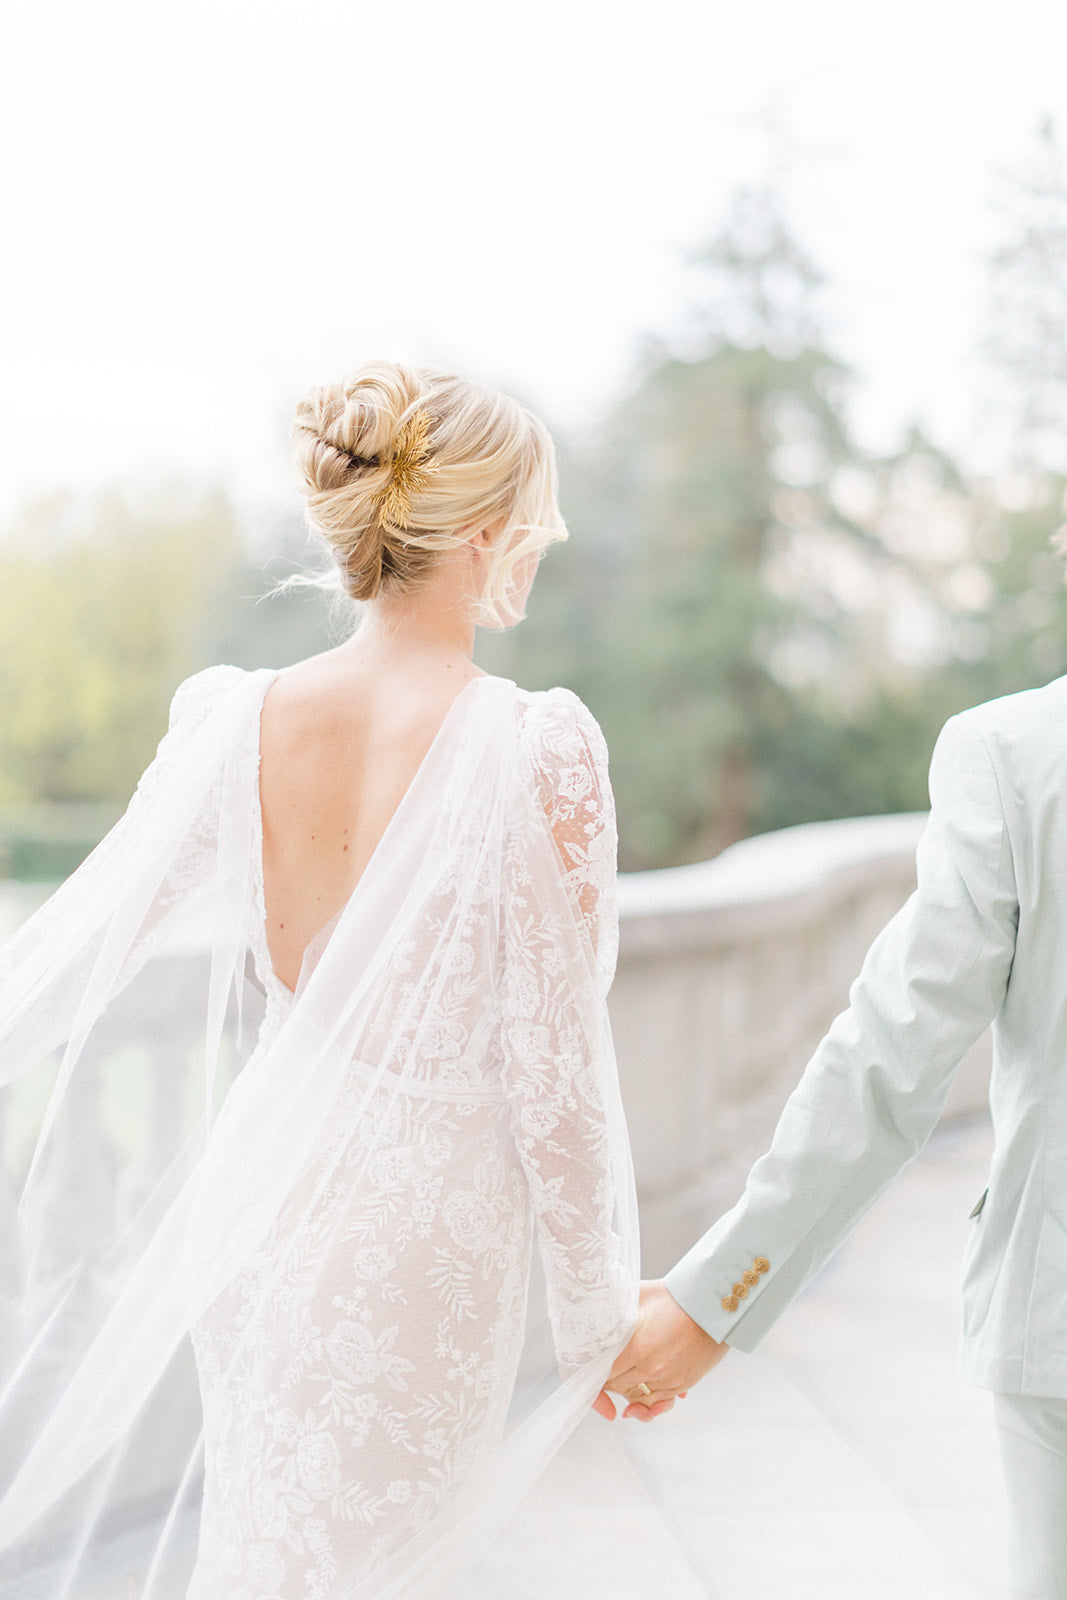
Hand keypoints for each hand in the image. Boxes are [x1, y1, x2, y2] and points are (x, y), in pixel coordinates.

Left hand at [592, 1279, 727, 1421]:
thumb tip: (595, 1307)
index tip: (594, 1365)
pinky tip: (644, 1384)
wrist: (713, 1306)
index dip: (596, 1370)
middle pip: (618, 1387)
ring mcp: (668, 1379)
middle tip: (609, 1367)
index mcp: (637, 1347)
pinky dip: (648, 1396)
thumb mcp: (640, 1295)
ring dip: (629, 1389)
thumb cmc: (675, 1296)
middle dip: (610, 1379)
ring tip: (626, 1375)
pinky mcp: (682, 1384)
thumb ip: (616, 1306)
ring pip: (636, 1397)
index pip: (604, 1372)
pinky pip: (657, 1401)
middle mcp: (651, 1368)